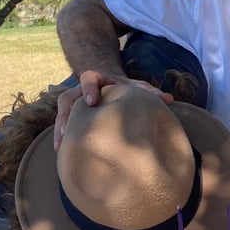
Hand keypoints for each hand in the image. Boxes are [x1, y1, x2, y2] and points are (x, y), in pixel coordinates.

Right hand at [53, 70, 173, 150]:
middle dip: (68, 113)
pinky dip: (61, 137)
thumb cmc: (125, 89)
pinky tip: (61, 152)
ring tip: (62, 145)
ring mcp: (74, 103)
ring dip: (60, 128)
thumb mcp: (136, 88)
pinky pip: (62, 125)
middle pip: (68, 98)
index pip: (88, 78)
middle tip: (69, 129)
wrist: (111, 86)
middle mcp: (81, 90)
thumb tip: (169, 99)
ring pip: (62, 113)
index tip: (92, 102)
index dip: (88, 88)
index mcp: (98, 80)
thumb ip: (151, 93)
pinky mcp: (71, 116)